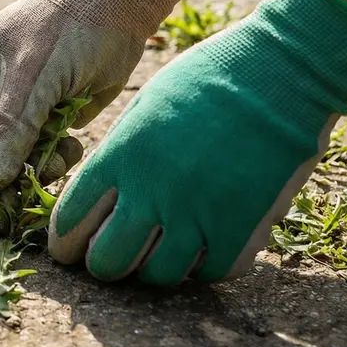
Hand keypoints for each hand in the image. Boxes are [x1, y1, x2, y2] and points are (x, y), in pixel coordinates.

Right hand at [0, 0, 188, 208]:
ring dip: (29, 171)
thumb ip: (9, 127)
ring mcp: (9, 112)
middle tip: (19, 197)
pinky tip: (72, 145)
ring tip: (60, 155)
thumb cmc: (69, 26)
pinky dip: (51, 162)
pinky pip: (33, 160)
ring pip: (3, 165)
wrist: (120, 6)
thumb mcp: (36, 75)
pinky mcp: (39, 123)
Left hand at [48, 0, 346, 283]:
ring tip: (162, 244)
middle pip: (106, 263)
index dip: (64, 241)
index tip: (70, 244)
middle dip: (103, 263)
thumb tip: (99, 198)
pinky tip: (205, 241)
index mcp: (121, 157)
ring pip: (157, 276)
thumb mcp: (144, 108)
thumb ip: (119, 157)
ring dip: (154, 265)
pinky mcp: (242, 230)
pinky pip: (210, 272)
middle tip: (114, 252)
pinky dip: (204, 263)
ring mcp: (198, 215)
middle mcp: (152, 192)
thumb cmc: (209, 79)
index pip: (69, 222)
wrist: (282, 70)